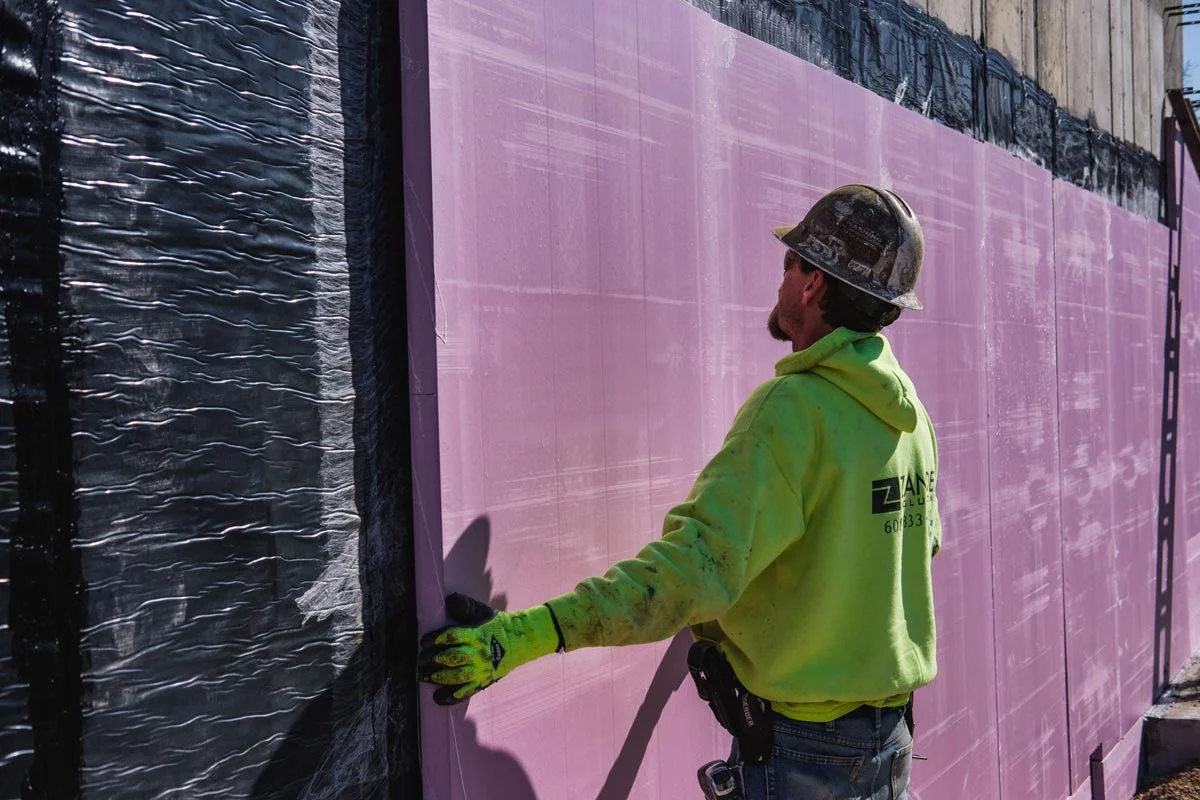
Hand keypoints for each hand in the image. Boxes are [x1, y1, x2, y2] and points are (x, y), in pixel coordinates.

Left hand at [418, 593, 559, 705]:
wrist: (521, 643)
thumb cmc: (497, 626)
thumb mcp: (483, 612)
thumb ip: (465, 606)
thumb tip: (449, 600)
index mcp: (477, 634)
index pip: (452, 636)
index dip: (435, 639)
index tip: (423, 642)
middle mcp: (478, 653)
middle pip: (451, 658)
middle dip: (431, 659)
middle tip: (419, 659)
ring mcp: (481, 670)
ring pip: (456, 676)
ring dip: (437, 677)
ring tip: (422, 676)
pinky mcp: (483, 682)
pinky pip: (466, 692)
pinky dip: (451, 697)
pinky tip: (437, 697)